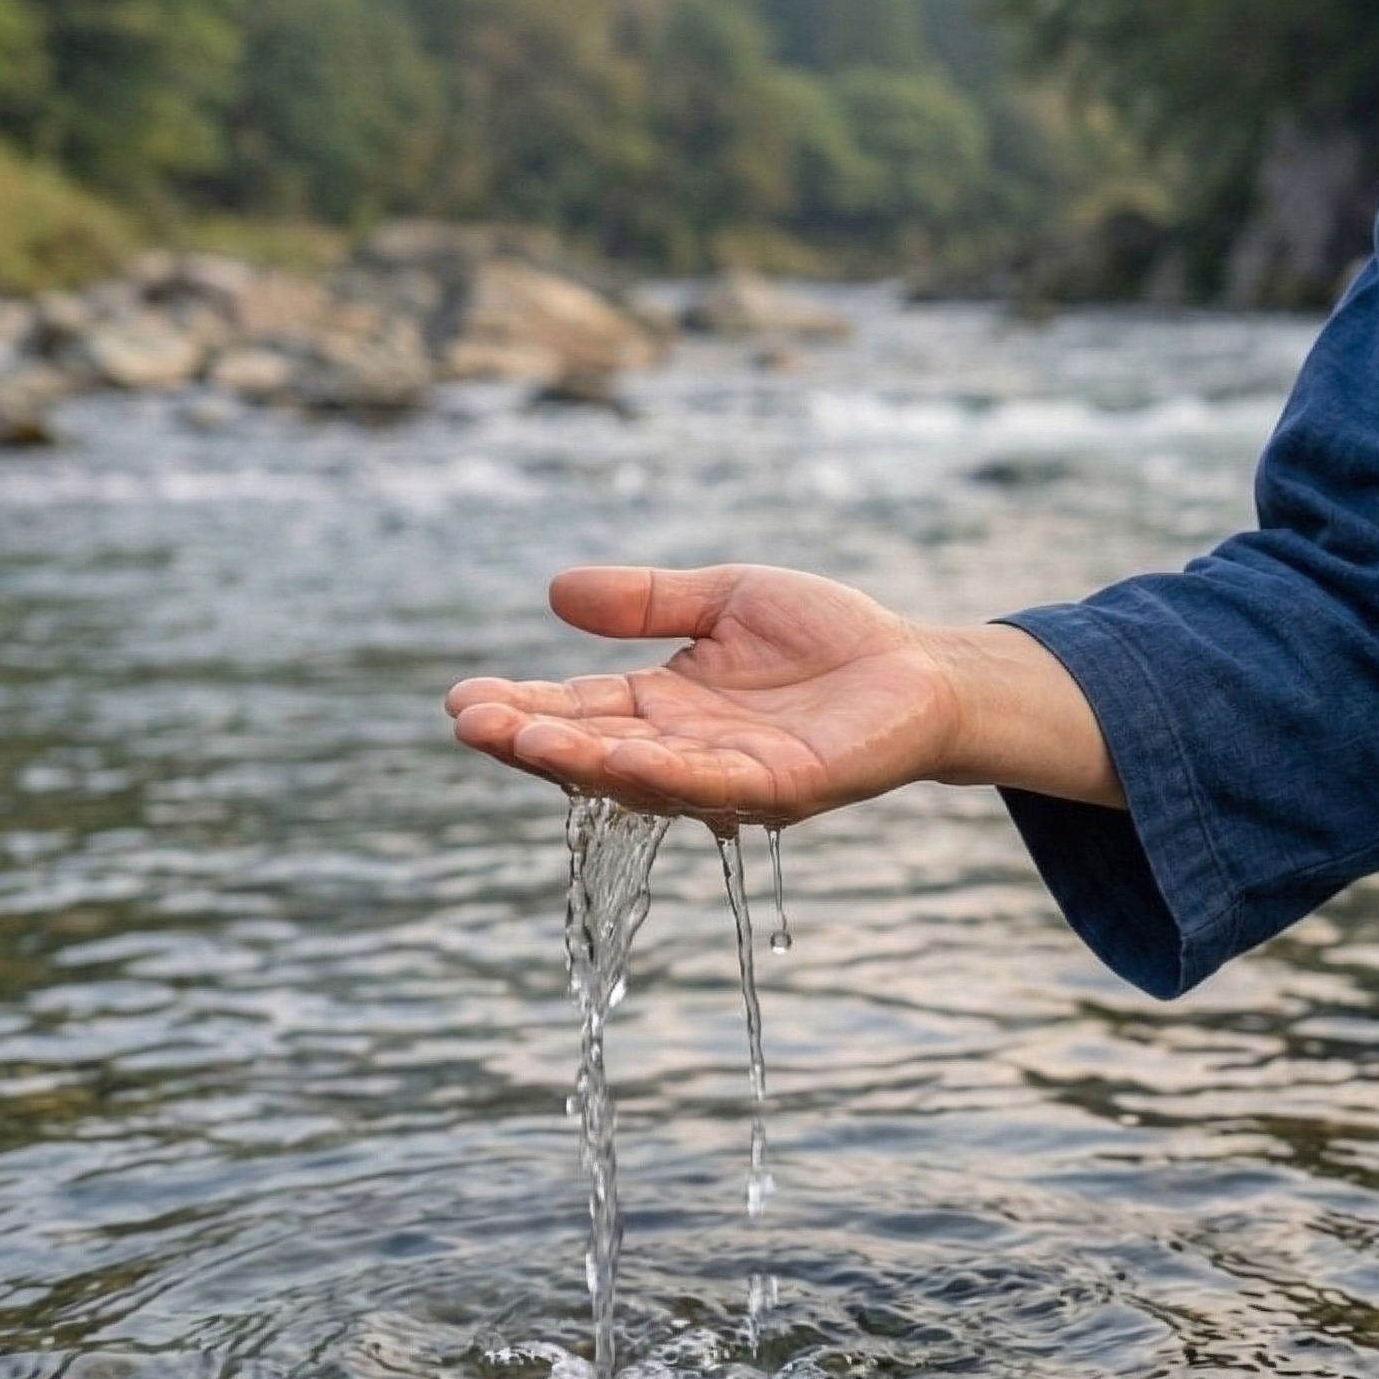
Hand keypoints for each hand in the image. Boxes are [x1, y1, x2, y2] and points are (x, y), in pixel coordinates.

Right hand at [445, 564, 1121, 822]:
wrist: (918, 668)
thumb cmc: (827, 637)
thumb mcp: (725, 600)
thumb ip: (647, 601)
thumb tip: (555, 590)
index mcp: (664, 706)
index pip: (578, 711)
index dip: (522, 707)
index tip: (460, 699)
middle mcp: (685, 750)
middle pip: (592, 753)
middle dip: (530, 740)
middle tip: (469, 723)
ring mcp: (731, 776)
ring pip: (642, 776)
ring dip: (581, 761)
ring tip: (524, 737)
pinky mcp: (785, 788)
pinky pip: (718, 782)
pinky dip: (669, 770)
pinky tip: (625, 753)